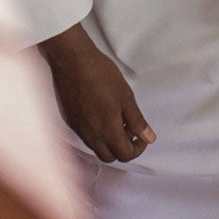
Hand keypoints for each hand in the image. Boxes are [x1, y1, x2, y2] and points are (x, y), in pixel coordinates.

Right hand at [38, 23, 156, 162]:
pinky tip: (100, 115)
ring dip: (108, 142)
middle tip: (129, 130)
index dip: (138, 148)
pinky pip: (85, 137)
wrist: (72, 61)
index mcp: (107, 131)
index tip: (141, 135)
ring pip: (96, 148)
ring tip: (115, 120)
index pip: (125, 155)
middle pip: (109, 157)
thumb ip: (137, 121)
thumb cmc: (101, 75)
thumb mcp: (126, 97)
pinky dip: (96, 134)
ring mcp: (78, 129)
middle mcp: (91, 135)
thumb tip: (148, 138)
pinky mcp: (70, 121)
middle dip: (122, 149)